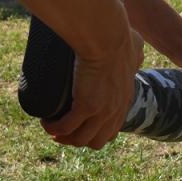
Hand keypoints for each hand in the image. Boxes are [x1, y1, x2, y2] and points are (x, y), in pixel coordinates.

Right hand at [42, 27, 144, 147]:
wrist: (108, 39)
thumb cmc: (120, 38)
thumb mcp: (135, 50)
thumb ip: (136, 54)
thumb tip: (134, 51)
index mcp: (124, 101)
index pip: (111, 131)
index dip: (94, 133)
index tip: (80, 126)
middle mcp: (114, 111)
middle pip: (96, 141)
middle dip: (78, 140)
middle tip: (63, 131)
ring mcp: (102, 111)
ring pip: (79, 139)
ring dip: (63, 137)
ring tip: (51, 128)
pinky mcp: (87, 106)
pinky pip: (66, 127)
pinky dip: (53, 128)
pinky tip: (45, 122)